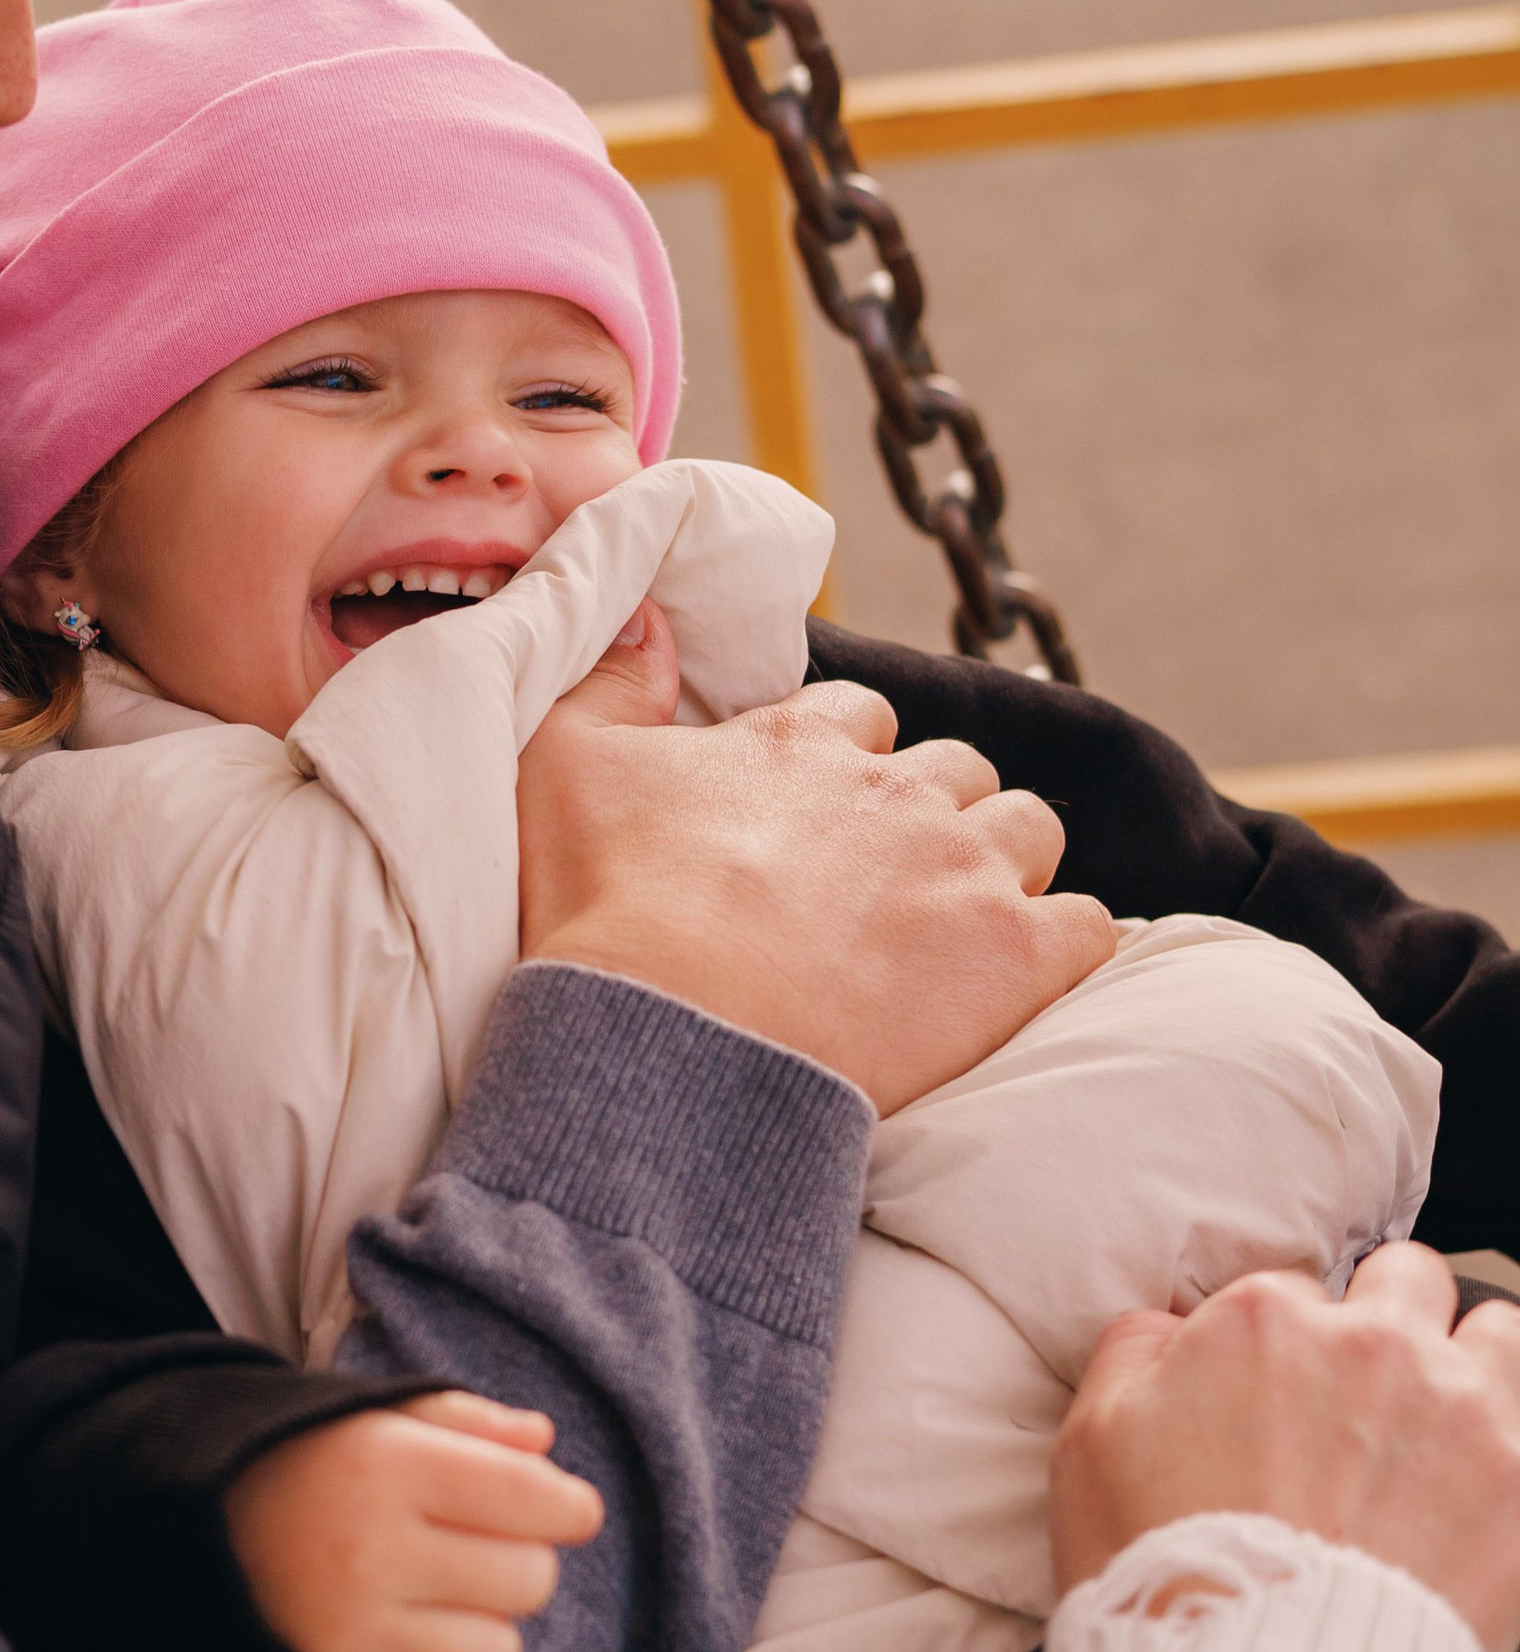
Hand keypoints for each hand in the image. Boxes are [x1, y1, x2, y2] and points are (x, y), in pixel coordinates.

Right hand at [224, 1389, 604, 1651]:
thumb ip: (465, 1421)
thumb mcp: (377, 1418)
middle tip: (478, 1550)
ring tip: (448, 1603)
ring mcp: (351, 1637)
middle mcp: (368, 1554)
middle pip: (527, 1580)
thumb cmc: (310, 1465)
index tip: (565, 1510)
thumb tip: (544, 1444)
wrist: (193, 1531)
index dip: (570, 1507)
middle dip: (522, 1561)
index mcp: (384, 1467)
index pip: (530, 1498)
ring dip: (492, 1629)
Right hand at [518, 668, 1111, 1113]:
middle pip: (958, 769)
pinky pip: (1089, 926)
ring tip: (963, 917)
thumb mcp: (561, 764)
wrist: (673, 1038)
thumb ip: (607, 678)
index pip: (860, 715)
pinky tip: (1029, 971)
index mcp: (803, 742)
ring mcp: (966, 869)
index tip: (821, 806)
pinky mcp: (1015, 955)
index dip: (846, 757)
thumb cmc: (607, 909)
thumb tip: (643, 613)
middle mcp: (898, 789)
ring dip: (1007, 860)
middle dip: (937, 807)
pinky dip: (1069, 942)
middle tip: (893, 873)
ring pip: (1031, 829)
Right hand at [1052, 1244, 1519, 1651]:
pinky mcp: (1518, 1483)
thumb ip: (1133, 1355)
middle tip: (1364, 1400)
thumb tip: (1167, 1328)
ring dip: (1468, 1363)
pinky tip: (1477, 1485)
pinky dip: (1507, 1442)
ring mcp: (1458, 1409)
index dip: (1278, 1352)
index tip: (1275, 1405)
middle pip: (1403, 1280)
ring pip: (1494, 1328)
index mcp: (1264, 1321)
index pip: (1288, 1294)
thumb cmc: (1165, 1574)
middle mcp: (1371, 1344)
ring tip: (1440, 1428)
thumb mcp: (1089, 1445)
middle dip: (1387, 1323)